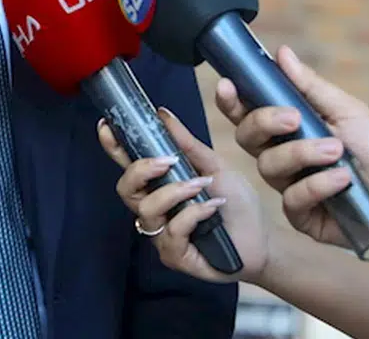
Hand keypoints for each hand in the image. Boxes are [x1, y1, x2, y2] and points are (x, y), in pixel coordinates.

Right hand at [97, 107, 269, 283]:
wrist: (262, 239)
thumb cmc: (236, 203)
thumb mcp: (214, 166)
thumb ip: (187, 144)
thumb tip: (163, 114)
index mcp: (159, 186)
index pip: (128, 166)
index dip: (114, 148)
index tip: (106, 126)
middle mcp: (154, 209)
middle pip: (125, 189)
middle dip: (141, 170)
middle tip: (167, 161)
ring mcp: (161, 234)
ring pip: (146, 209)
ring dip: (174, 192)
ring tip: (202, 185)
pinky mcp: (174, 255)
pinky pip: (171, 232)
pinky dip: (192, 215)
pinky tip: (212, 208)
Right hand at [214, 45, 368, 248]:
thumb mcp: (345, 109)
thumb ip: (309, 86)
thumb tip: (281, 53)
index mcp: (286, 129)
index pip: (246, 113)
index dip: (231, 100)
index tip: (228, 85)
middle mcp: (281, 157)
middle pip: (247, 138)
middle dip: (264, 123)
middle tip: (293, 118)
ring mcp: (288, 188)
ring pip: (269, 167)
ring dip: (302, 153)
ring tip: (336, 150)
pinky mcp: (302, 217)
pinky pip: (293, 199)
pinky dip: (317, 185)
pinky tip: (342, 179)